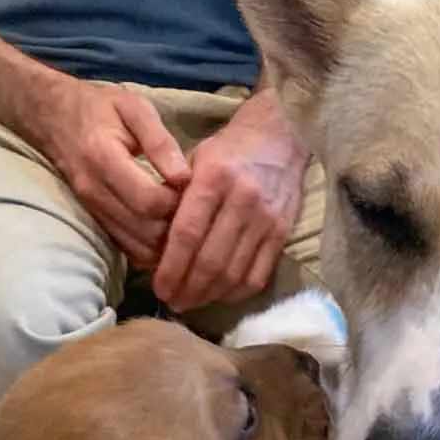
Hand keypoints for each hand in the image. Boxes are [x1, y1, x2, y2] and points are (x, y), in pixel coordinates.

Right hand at [38, 80, 190, 268]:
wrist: (56, 118)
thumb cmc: (101, 108)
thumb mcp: (134, 108)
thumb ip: (160, 141)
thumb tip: (185, 178)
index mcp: (103, 158)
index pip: (148, 201)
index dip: (177, 202)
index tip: (192, 190)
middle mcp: (95, 192)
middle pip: (146, 231)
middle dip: (177, 226)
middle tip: (194, 210)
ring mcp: (94, 212)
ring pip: (140, 249)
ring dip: (168, 244)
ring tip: (183, 221)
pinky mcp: (98, 225)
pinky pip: (131, 252)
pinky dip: (154, 250)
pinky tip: (168, 232)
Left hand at [152, 90, 306, 311]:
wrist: (280, 137)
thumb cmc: (229, 150)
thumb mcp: (196, 161)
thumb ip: (179, 200)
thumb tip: (158, 247)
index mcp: (214, 178)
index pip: (188, 234)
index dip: (171, 267)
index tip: (159, 287)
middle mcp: (242, 200)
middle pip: (210, 261)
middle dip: (188, 288)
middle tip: (173, 302)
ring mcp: (266, 220)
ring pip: (233, 273)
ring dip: (209, 295)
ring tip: (192, 302)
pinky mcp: (282, 234)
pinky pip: (258, 276)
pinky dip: (236, 293)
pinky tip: (219, 296)